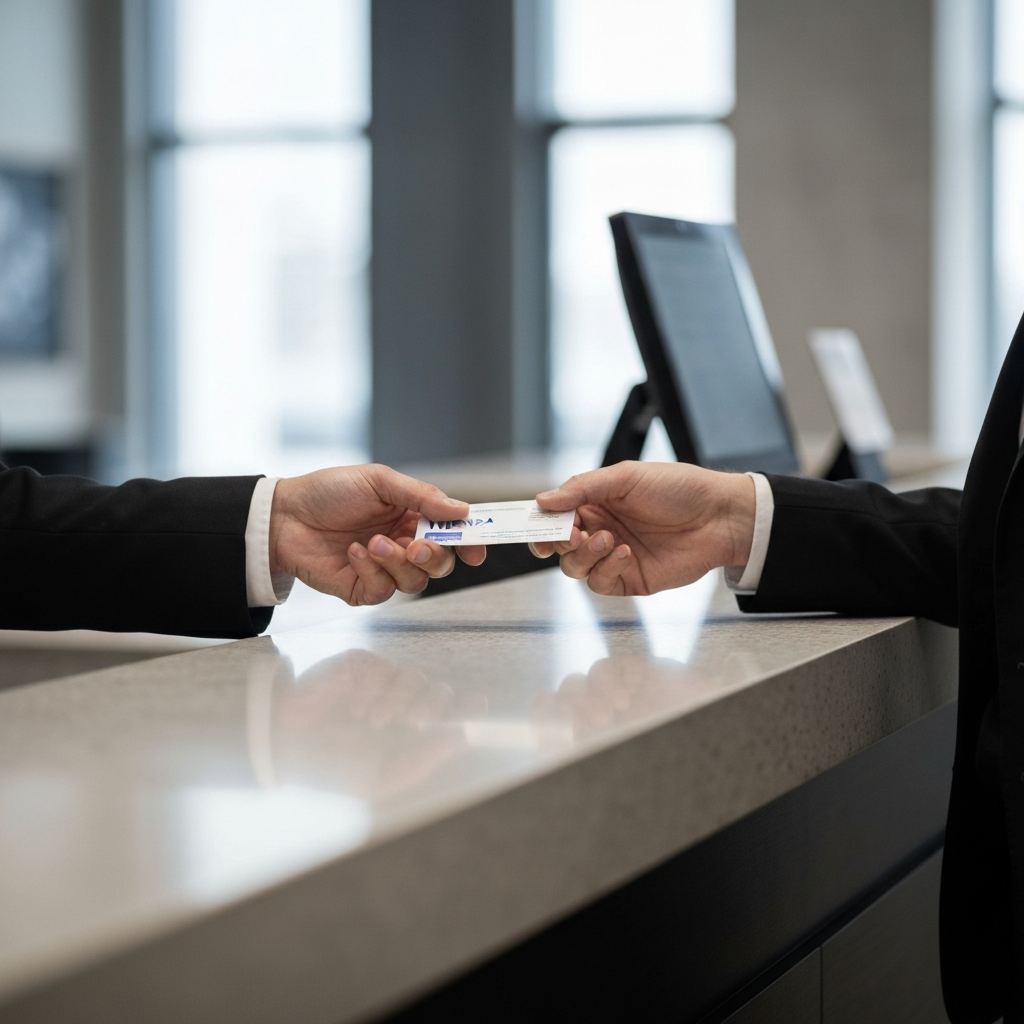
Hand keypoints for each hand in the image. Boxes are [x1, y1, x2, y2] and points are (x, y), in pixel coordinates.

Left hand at [268, 464, 485, 604]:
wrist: (284, 515)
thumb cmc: (329, 492)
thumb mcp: (379, 481)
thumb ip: (422, 496)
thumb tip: (462, 510)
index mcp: (412, 517)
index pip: (451, 534)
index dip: (469, 543)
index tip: (476, 549)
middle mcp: (403, 545)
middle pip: (440, 564)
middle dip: (434, 557)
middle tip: (418, 545)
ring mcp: (383, 569)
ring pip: (415, 582)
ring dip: (398, 563)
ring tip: (373, 543)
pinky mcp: (362, 589)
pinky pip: (383, 592)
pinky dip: (371, 571)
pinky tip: (353, 552)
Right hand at [530, 461, 754, 595]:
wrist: (720, 517)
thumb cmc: (678, 488)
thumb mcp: (626, 477)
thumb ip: (582, 488)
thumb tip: (542, 500)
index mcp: (594, 502)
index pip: (554, 516)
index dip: (539, 523)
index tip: (534, 526)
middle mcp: (599, 529)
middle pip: (558, 545)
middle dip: (558, 542)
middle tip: (571, 534)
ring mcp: (612, 556)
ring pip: (574, 567)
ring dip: (584, 555)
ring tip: (608, 539)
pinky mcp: (629, 578)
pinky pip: (600, 582)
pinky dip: (606, 569)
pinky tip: (625, 553)